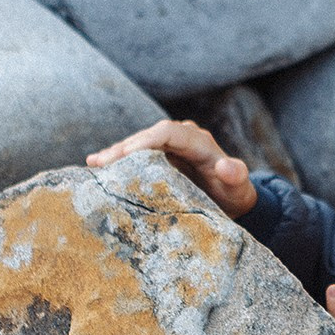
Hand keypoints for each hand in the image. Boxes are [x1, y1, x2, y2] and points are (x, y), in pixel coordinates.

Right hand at [86, 119, 257, 218]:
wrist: (232, 200)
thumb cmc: (235, 194)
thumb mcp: (240, 189)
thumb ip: (237, 176)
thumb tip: (227, 166)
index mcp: (198, 141)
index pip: (167, 133)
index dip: (145, 141)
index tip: (125, 154)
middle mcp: (182, 138)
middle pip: (147, 136)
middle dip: (123, 148)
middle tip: (100, 163)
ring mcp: (169, 147)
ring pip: (138, 144)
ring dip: (116, 154)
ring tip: (93, 164)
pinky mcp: (160, 158)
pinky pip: (137, 155)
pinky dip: (118, 160)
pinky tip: (95, 165)